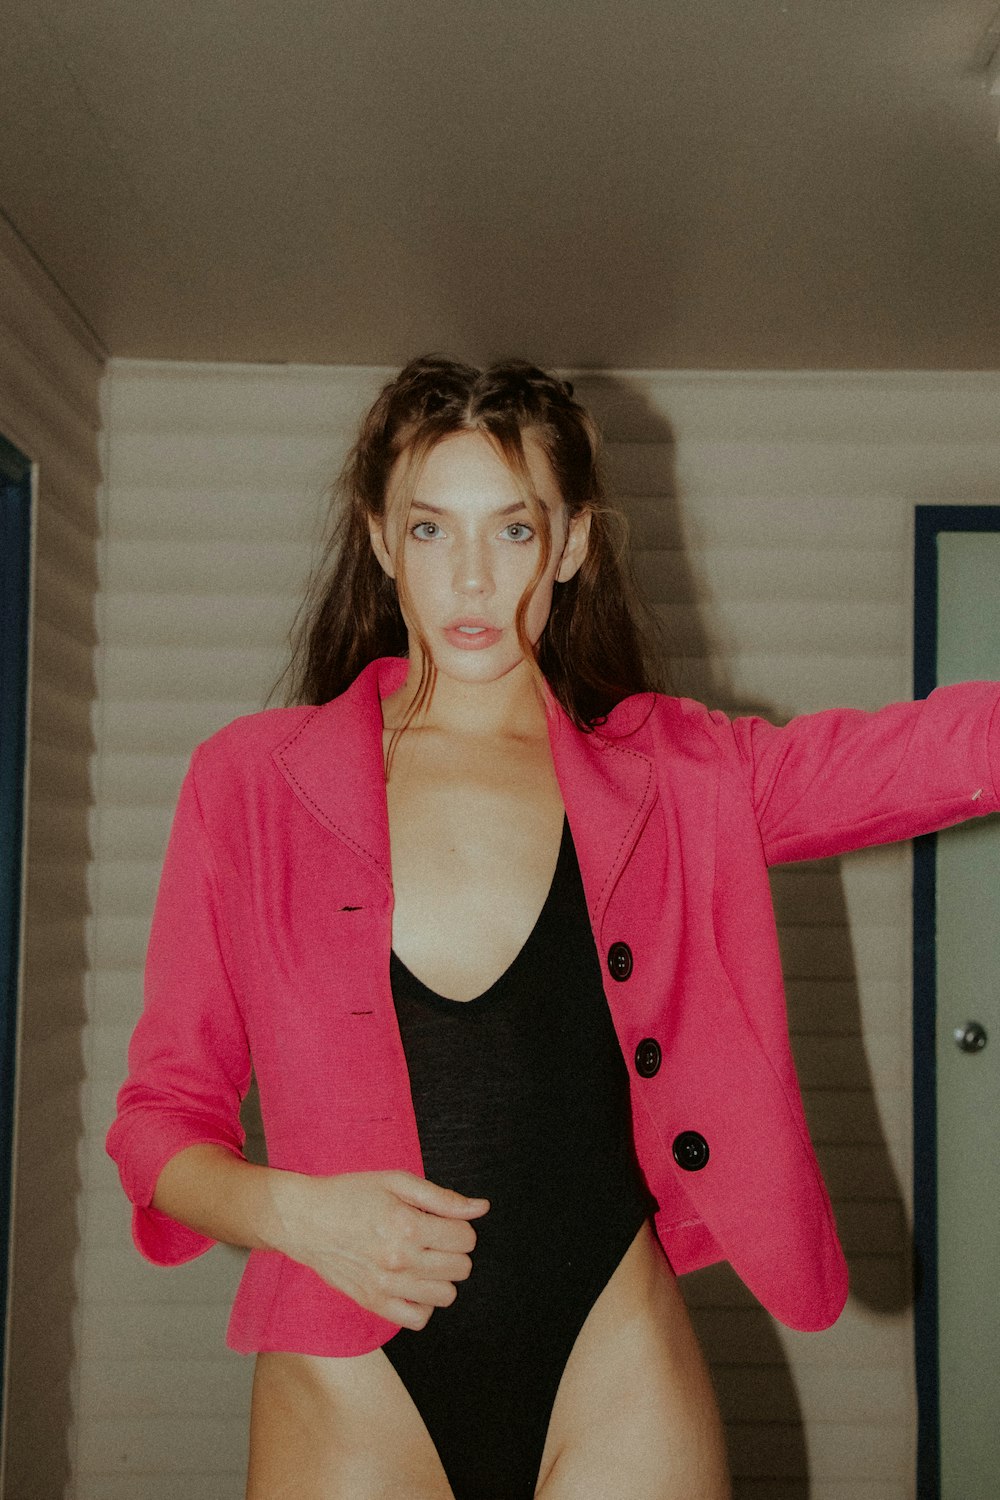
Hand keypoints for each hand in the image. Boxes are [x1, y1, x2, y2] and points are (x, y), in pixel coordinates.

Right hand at [271, 1169, 488, 1329]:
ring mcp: (386, 1286)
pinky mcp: (373, 1303)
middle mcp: (399, 1259)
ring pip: (445, 1295)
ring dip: (442, 1277)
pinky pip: (418, 1319)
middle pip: (461, 1268)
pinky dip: (424, 1303)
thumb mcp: (396, 1182)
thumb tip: (481, 1208)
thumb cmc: (350, 1194)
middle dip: (455, 1251)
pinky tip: (413, 1283)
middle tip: (434, 1238)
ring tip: (424, 1260)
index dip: (460, 1227)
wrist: (304, 1219)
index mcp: (408, 1224)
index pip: (465, 1238)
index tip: (444, 1222)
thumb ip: (442, 1197)